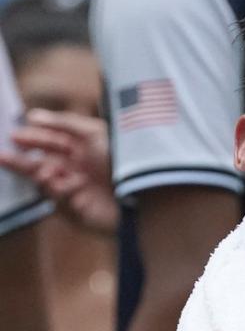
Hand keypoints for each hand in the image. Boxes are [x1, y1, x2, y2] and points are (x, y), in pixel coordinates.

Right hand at [0, 109, 117, 235]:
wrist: (144, 193)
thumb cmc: (123, 161)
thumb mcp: (95, 133)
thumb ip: (64, 123)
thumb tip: (32, 116)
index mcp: (82, 152)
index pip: (50, 144)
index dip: (32, 139)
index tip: (14, 135)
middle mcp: (77, 171)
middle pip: (40, 165)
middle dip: (21, 161)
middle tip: (2, 155)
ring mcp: (77, 194)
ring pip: (45, 185)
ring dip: (42, 176)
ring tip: (46, 171)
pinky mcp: (79, 215)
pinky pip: (60, 203)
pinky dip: (63, 191)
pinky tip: (75, 184)